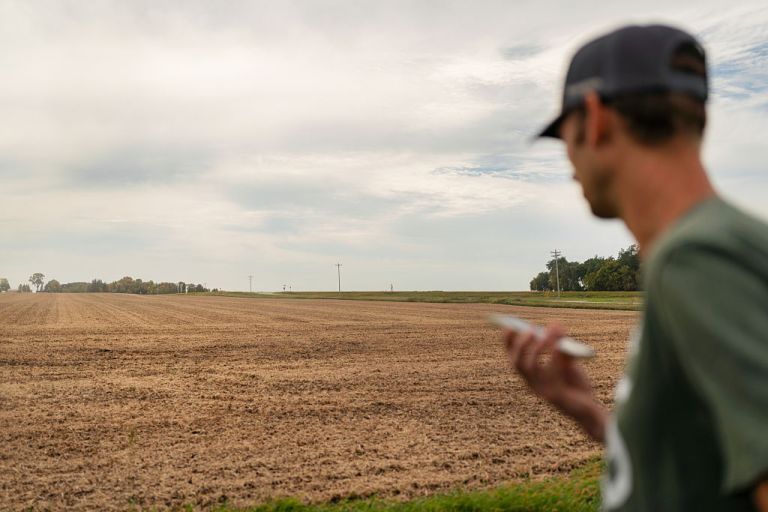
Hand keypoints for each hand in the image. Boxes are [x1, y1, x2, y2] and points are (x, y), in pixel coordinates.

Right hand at [504, 323, 607, 441]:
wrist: (591, 411)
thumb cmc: (577, 386)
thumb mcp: (567, 362)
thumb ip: (560, 345)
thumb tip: (555, 324)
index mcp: (531, 377)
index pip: (513, 359)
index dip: (508, 343)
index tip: (509, 325)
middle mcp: (533, 385)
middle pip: (517, 363)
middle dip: (520, 344)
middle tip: (530, 330)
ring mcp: (543, 391)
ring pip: (529, 367)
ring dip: (535, 348)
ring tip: (545, 335)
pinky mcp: (556, 396)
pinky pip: (551, 373)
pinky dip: (553, 356)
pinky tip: (560, 346)